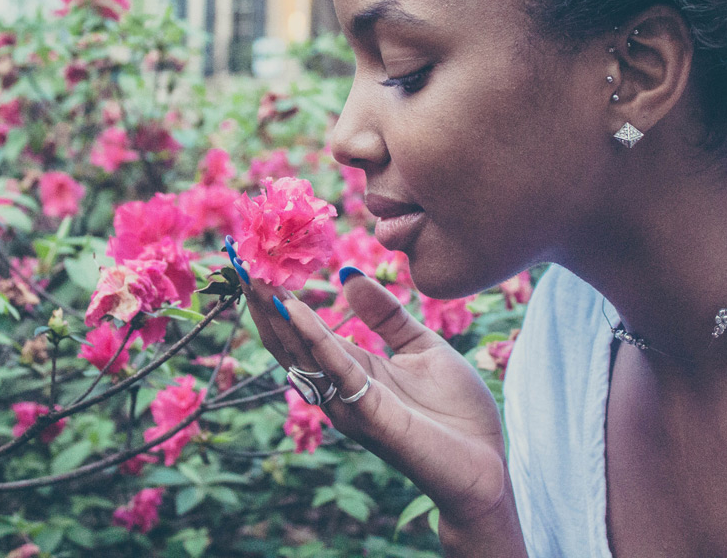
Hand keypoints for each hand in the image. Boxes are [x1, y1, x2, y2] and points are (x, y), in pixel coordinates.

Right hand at [243, 272, 525, 553]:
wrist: (486, 466)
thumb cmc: (457, 413)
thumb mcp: (421, 345)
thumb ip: (385, 314)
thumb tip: (347, 274)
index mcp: (352, 370)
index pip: (302, 331)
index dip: (278, 297)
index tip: (257, 261)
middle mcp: (339, 388)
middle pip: (288, 341)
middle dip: (263, 302)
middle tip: (240, 260)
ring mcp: (348, 403)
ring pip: (301, 354)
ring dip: (275, 314)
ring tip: (253, 276)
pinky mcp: (368, 414)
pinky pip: (335, 368)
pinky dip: (313, 337)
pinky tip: (294, 308)